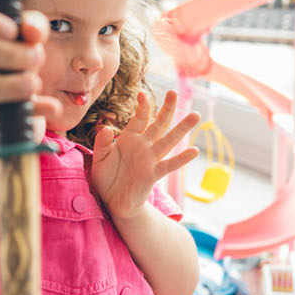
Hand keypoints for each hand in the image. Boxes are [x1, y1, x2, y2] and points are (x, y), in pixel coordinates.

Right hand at [0, 0, 67, 130]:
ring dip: (7, 86)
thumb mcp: (26, 35)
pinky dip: (24, 111)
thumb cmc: (13, 50)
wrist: (2, 90)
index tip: (13, 30)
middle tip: (36, 58)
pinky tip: (49, 107)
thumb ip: (34, 27)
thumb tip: (33, 32)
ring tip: (34, 85)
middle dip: (8, 55)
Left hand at [90, 90, 198, 220]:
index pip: (139, 119)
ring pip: (168, 140)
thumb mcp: (99, 160)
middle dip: (166, 109)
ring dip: (181, 128)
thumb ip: (102, 144)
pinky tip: (194, 150)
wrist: (113, 202)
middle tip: (174, 92)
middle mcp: (143, 146)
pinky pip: (169, 165)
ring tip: (195, 115)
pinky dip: (182, 158)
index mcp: (129, 139)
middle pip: (158, 124)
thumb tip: (106, 128)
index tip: (142, 94)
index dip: (142, 107)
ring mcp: (150, 159)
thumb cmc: (106, 179)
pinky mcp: (154, 174)